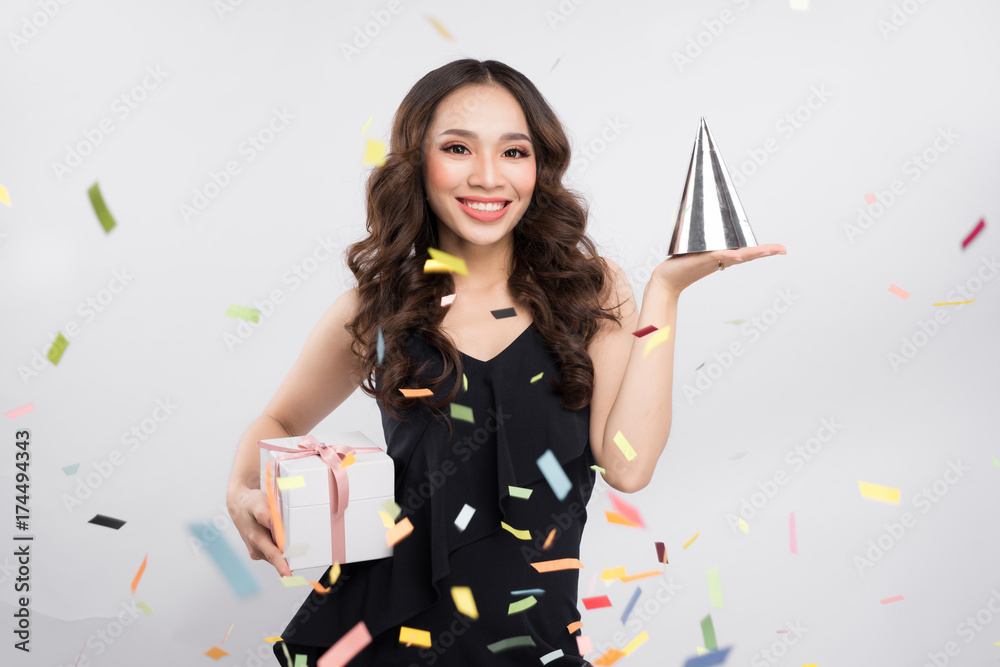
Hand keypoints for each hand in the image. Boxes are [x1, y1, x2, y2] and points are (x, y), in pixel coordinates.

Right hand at [227, 485, 291, 577]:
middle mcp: (257, 548)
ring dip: (287, 550)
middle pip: (279, 556)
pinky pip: (276, 551)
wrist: (239, 505)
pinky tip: (284, 537)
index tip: (289, 576)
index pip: (273, 555)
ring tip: (291, 537)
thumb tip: (273, 521)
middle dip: (292, 557)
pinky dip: (282, 547)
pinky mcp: (261, 550)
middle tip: (306, 553)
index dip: (282, 567)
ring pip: (278, 554)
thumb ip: (265, 513)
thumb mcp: (256, 503)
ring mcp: (258, 551)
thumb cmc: (249, 504)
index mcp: (256, 539)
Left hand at [650, 243, 786, 294]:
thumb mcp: (699, 252)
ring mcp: (713, 261)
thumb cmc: (682, 265)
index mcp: (724, 257)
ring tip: (767, 250)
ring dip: (752, 253)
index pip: (748, 252)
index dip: (765, 250)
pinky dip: (727, 255)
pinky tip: (736, 256)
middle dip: (765, 251)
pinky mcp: (702, 260)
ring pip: (736, 255)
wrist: (667, 279)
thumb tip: (713, 235)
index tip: (782, 249)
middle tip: (782, 250)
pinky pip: (717, 256)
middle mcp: (722, 260)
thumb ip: (708, 247)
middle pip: (747, 254)